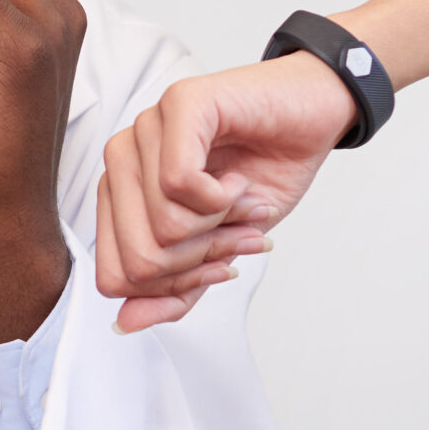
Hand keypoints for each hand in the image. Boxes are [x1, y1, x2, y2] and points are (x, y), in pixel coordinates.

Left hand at [93, 54, 352, 330]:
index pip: (115, 278)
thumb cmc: (263, 171)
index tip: (217, 267)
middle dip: (199, 262)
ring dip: (218, 227)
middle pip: (136, 261)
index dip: (173, 288)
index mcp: (121, 194)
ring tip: (240, 202)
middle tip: (235, 236)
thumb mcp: (220, 247)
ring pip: (160, 225)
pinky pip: (179, 183)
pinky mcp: (179, 104)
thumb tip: (125, 324)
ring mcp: (145, 129)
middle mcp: (121, 160)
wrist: (313, 116)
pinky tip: (239, 180)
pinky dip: (224, 198)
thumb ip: (174, 288)